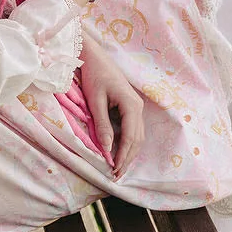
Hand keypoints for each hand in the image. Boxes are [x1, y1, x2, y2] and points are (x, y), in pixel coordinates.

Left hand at [78, 34, 145, 177]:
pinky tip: (118, 152)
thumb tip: (107, 149)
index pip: (131, 137)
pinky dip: (127, 142)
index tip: (115, 170)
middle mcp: (138, 108)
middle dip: (128, 158)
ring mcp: (136, 107)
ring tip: (118, 167)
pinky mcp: (129, 107)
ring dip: (128, 152)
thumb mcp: (95, 101)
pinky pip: (132, 129)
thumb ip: (102, 125)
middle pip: (137, 139)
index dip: (124, 155)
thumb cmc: (93, 75)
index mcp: (132, 106)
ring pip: (136, 136)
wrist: (94, 56)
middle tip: (116, 175)